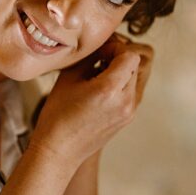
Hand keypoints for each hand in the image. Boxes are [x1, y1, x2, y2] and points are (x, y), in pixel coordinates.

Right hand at [30, 34, 153, 170]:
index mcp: (109, 89)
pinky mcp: (128, 118)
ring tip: (100, 73)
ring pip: (138, 77)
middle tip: (100, 59)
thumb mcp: (69, 78)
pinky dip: (122, 83)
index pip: (131, 55)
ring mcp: (130, 111)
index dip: (116, 48)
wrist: (60, 149)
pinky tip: (101, 88)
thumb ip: (89, 58)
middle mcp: (126, 101)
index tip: (99, 52)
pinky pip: (133, 91)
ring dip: (123, 70)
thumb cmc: (58, 114)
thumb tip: (102, 45)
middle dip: (120, 57)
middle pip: (138, 65)